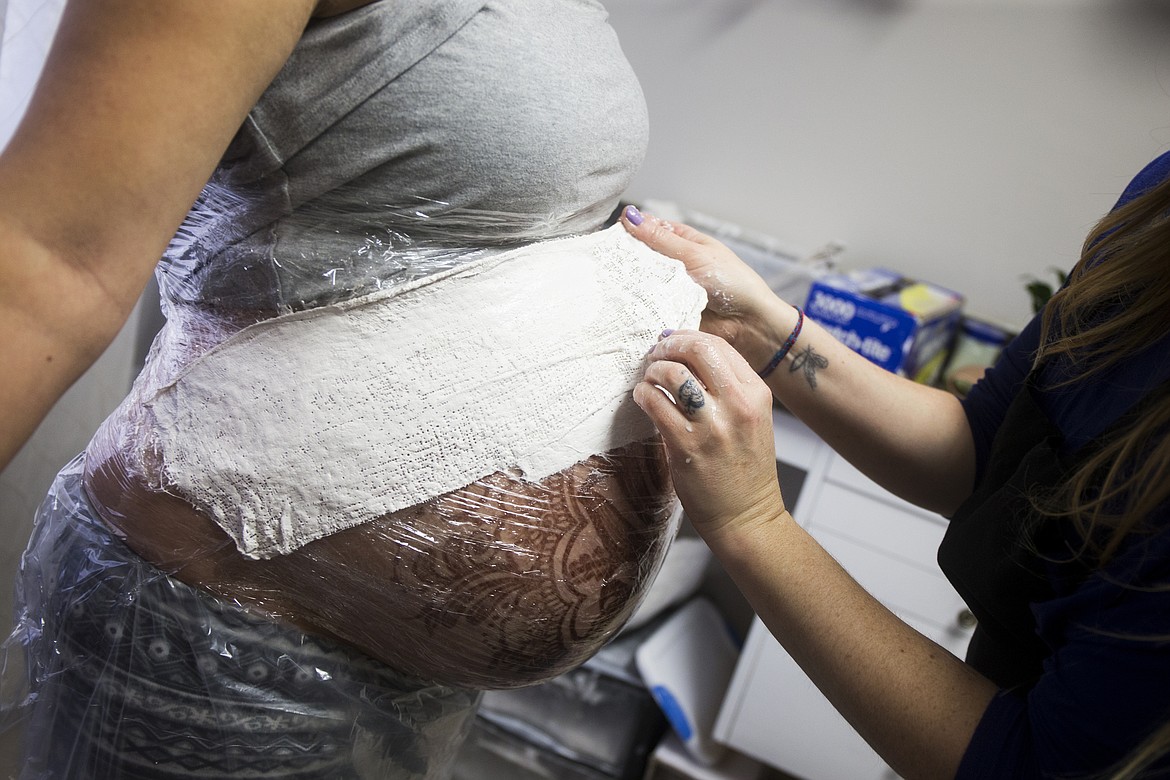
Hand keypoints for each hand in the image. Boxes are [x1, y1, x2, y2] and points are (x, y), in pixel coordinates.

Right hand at [621, 205, 786, 368]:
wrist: (748, 323)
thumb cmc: (731, 282)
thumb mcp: (695, 254)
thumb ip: (661, 239)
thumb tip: (629, 216)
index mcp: (683, 243)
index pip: (651, 230)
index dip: (632, 230)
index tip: (611, 233)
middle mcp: (674, 265)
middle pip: (642, 257)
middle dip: (625, 258)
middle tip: (604, 259)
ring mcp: (669, 289)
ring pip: (641, 283)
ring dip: (629, 284)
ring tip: (607, 281)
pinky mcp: (666, 312)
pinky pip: (647, 307)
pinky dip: (637, 306)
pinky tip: (620, 303)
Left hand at [634, 329, 786, 539]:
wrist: (747, 516)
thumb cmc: (744, 468)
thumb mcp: (751, 419)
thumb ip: (728, 389)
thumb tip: (687, 357)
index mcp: (756, 394)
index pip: (719, 346)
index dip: (688, 337)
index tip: (672, 343)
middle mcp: (738, 405)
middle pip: (698, 349)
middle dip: (670, 344)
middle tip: (656, 353)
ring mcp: (712, 426)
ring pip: (672, 373)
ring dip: (653, 370)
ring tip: (649, 379)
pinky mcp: (686, 446)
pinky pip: (655, 403)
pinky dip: (643, 394)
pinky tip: (643, 398)